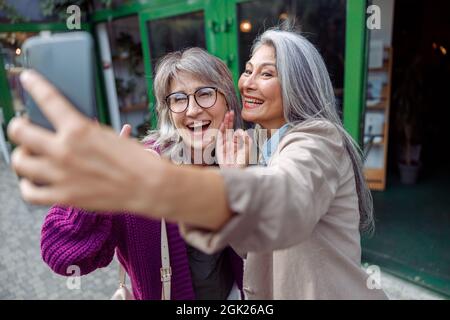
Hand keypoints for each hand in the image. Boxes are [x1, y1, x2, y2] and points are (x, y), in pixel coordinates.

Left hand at [7, 70, 164, 213]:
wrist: (149, 186)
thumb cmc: (136, 160)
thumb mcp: (109, 136)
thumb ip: (83, 132)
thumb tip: (67, 129)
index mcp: (79, 129)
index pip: (47, 98)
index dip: (34, 84)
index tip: (28, 79)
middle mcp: (64, 150)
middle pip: (19, 131)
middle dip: (18, 126)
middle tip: (25, 127)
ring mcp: (61, 175)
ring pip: (19, 162)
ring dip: (21, 156)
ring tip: (29, 155)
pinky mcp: (64, 197)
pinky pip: (29, 193)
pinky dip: (27, 186)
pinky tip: (33, 180)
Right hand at [216, 110, 251, 168]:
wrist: (234, 169)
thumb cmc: (241, 161)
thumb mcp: (247, 149)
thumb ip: (247, 139)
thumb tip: (244, 131)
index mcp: (237, 143)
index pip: (237, 131)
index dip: (237, 126)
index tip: (239, 122)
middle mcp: (230, 142)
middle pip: (230, 128)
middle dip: (230, 120)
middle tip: (231, 112)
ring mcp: (224, 143)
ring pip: (225, 130)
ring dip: (226, 122)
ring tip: (227, 115)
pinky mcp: (219, 146)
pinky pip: (219, 136)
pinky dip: (221, 130)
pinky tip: (223, 124)